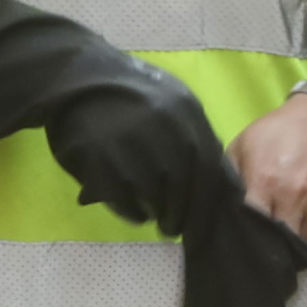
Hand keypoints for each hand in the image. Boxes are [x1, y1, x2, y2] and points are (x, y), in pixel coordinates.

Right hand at [40, 66, 233, 234]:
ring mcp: (131, 143)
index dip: (208, 208)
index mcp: (187, 113)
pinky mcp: (100, 158)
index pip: (210, 171)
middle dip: (181, 217)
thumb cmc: (133, 95)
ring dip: (157, 214)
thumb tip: (229, 188)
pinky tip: (133, 209)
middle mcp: (163, 128)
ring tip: (153, 214)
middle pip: (183, 189)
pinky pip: (124, 201)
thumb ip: (201, 139)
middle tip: (173, 228)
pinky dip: (132, 212)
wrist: (77, 76)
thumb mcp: (176, 104)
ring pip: (155, 198)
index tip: (203, 230)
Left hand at [234, 92, 306, 243]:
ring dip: (289, 246)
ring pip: (300, 247)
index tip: (240, 241)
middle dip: (268, 248)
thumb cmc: (278, 132)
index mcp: (265, 184)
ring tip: (279, 238)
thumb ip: (231, 178)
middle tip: (260, 246)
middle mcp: (293, 200)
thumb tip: (222, 207)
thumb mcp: (243, 146)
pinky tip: (298, 227)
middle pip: (278, 244)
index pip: (252, 228)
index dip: (244, 238)